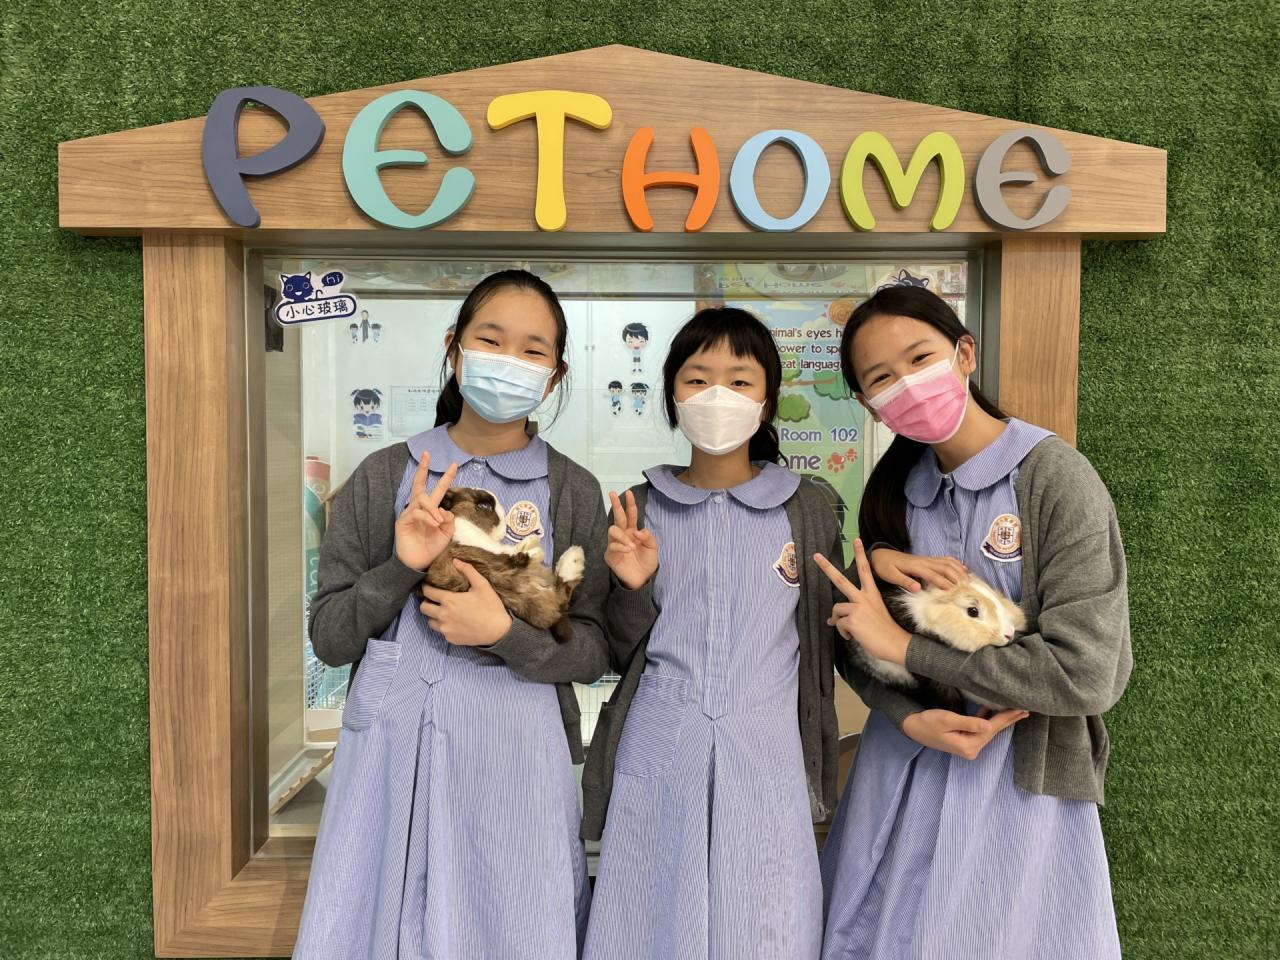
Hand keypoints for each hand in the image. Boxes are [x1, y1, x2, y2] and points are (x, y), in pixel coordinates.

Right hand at [394, 452, 458, 571]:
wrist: (417, 563)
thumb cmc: (430, 548)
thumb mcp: (446, 534)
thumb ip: (449, 521)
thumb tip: (446, 510)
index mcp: (431, 510)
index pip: (437, 490)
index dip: (445, 477)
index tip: (454, 464)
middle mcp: (419, 508)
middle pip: (420, 485)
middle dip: (424, 469)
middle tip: (427, 455)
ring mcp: (409, 514)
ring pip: (421, 499)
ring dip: (432, 508)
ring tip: (439, 521)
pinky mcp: (402, 521)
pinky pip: (416, 512)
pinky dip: (427, 517)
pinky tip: (434, 524)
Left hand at [419, 560, 512, 646]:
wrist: (498, 631)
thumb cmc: (491, 606)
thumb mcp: (482, 585)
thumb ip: (468, 571)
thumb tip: (455, 560)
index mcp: (449, 600)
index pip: (427, 592)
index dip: (426, 587)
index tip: (429, 585)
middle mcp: (443, 615)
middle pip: (423, 608)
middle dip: (426, 602)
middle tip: (434, 599)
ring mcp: (446, 629)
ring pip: (430, 621)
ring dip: (434, 615)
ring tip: (443, 612)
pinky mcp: (450, 639)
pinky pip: (441, 631)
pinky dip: (444, 626)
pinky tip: (454, 622)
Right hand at [604, 490, 659, 589]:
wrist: (643, 578)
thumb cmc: (647, 561)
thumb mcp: (653, 547)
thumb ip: (648, 537)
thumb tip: (637, 531)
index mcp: (633, 531)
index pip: (630, 515)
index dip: (630, 504)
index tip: (628, 493)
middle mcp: (623, 535)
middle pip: (617, 517)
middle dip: (616, 504)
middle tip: (613, 494)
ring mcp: (615, 544)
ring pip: (613, 530)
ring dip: (622, 536)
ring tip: (632, 546)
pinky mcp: (610, 555)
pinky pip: (612, 546)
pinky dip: (621, 547)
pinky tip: (628, 550)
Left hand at [814, 539, 911, 666]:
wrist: (896, 644)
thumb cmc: (885, 632)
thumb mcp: (871, 617)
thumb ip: (853, 614)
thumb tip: (831, 620)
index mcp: (872, 594)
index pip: (865, 570)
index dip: (860, 554)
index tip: (856, 540)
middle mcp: (864, 598)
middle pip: (840, 579)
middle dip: (826, 567)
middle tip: (815, 556)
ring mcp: (858, 607)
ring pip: (837, 610)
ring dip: (840, 623)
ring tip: (854, 631)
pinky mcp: (852, 620)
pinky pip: (838, 625)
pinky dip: (844, 633)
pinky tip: (854, 637)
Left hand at [870, 546, 967, 592]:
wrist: (881, 556)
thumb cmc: (885, 567)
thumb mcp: (891, 576)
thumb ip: (904, 581)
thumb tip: (918, 588)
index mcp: (916, 566)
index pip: (933, 575)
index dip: (943, 582)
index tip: (953, 591)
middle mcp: (924, 561)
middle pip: (945, 567)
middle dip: (957, 576)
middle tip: (966, 587)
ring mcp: (927, 559)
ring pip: (947, 562)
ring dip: (959, 569)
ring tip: (969, 579)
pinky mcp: (928, 559)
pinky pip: (945, 559)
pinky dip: (956, 563)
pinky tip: (963, 569)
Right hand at [902, 706, 1028, 759]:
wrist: (913, 728)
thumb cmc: (928, 722)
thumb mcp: (947, 720)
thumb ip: (969, 722)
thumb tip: (989, 725)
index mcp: (968, 745)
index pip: (991, 729)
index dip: (1006, 718)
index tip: (1020, 709)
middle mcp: (971, 749)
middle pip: (993, 732)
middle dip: (1008, 720)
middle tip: (1025, 710)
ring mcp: (969, 747)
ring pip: (988, 731)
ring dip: (1000, 720)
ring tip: (1016, 711)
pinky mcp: (965, 742)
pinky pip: (981, 730)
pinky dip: (988, 721)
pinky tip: (993, 712)